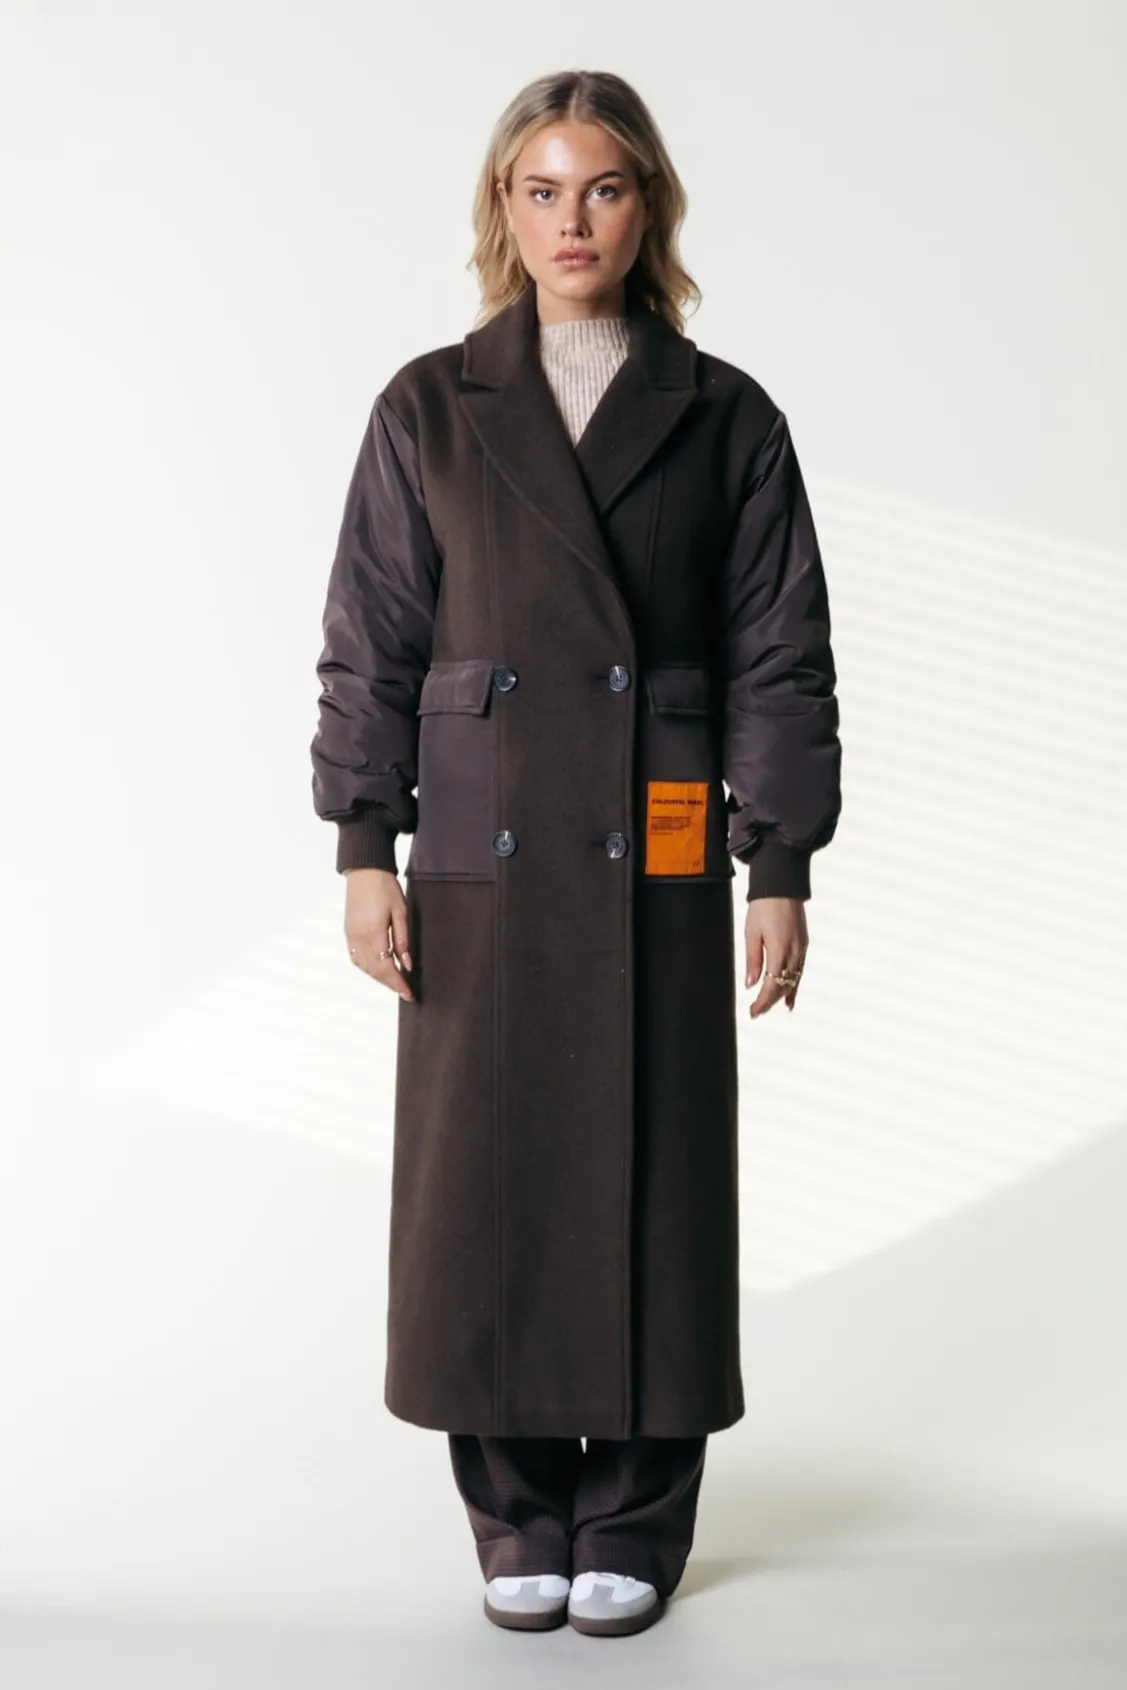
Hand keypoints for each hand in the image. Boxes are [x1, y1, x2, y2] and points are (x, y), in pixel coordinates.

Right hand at [343, 867, 414, 1001]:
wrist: (364, 870)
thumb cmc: (385, 887)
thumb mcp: (401, 911)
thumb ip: (403, 940)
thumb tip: (407, 964)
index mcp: (374, 932)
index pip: (386, 967)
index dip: (398, 983)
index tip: (409, 993)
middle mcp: (359, 937)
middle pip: (374, 971)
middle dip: (390, 984)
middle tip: (405, 992)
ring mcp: (350, 935)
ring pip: (363, 967)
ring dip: (379, 978)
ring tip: (394, 982)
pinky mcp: (347, 932)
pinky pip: (356, 958)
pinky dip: (368, 968)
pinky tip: (378, 969)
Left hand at [745, 897, 807, 1016]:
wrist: (782, 886)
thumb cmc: (763, 906)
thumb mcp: (751, 933)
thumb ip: (753, 960)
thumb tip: (751, 984)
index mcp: (779, 949)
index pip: (772, 985)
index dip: (762, 1002)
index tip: (753, 1012)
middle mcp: (794, 952)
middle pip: (783, 986)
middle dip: (770, 1002)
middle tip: (756, 1011)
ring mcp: (801, 948)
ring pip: (793, 981)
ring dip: (781, 995)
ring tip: (768, 1007)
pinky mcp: (803, 944)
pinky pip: (799, 971)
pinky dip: (794, 986)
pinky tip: (789, 999)